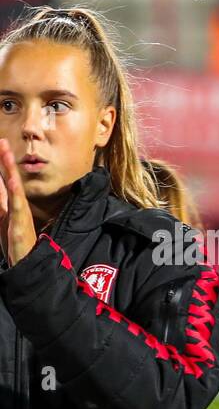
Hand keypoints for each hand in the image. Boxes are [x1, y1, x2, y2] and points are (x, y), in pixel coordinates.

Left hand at [0, 138, 37, 264]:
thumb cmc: (17, 248)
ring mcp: (19, 216)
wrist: (26, 266)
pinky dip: (15, 193)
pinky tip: (11, 181)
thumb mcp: (5, 224)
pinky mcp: (19, 226)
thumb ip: (4, 206)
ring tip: (6, 154)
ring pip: (14, 189)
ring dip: (9, 171)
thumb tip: (6, 189)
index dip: (3, 166)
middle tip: (2, 142)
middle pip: (9, 180)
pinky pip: (17, 207)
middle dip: (5, 161)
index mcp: (11, 207)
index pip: (5, 182)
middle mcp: (16, 208)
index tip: (1, 147)